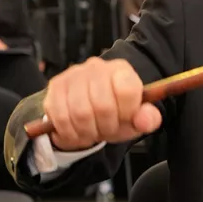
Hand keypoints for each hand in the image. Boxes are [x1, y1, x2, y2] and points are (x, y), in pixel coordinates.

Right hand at [43, 57, 161, 149]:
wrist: (87, 107)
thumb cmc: (114, 113)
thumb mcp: (134, 119)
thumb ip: (147, 119)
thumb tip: (146, 119)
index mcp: (121, 71)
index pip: (127, 90)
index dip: (126, 113)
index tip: (124, 119)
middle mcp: (97, 67)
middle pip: (102, 106)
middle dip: (105, 127)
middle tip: (106, 130)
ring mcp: (73, 75)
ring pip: (80, 114)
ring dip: (87, 132)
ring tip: (91, 132)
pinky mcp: (55, 87)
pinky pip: (60, 118)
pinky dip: (70, 133)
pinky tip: (76, 132)